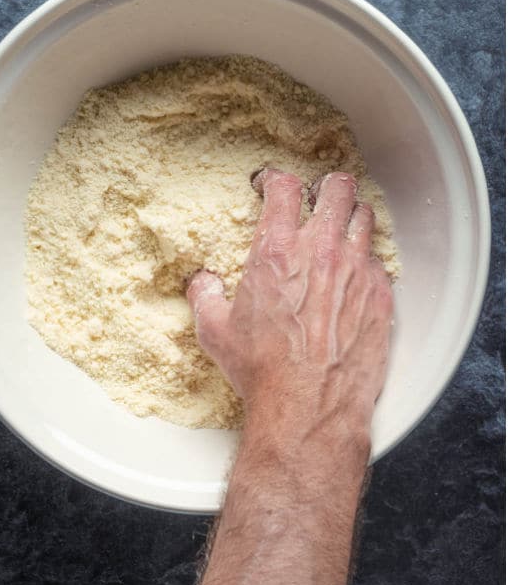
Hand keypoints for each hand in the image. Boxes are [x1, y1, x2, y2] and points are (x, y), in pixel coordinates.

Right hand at [185, 168, 393, 438]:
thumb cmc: (261, 369)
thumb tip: (203, 282)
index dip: (274, 179)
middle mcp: (321, 251)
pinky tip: (351, 272)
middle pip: (336, 188)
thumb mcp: (215, 330)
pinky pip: (377, 260)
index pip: (283, 188)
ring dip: (349, 217)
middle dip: (323, 186)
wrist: (307, 406)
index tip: (268, 184)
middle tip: (314, 195)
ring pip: (364, 217)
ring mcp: (356, 271)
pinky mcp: (380, 296)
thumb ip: (204, 295)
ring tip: (338, 227)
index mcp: (276, 251)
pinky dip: (363, 258)